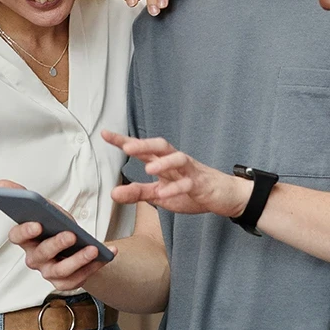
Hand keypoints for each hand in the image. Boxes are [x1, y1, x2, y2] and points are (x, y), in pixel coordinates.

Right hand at [0, 179, 109, 290]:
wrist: (74, 247)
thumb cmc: (55, 226)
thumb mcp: (44, 208)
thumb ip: (24, 196)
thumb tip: (2, 183)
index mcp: (26, 239)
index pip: (17, 236)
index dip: (25, 231)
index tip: (37, 223)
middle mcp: (34, 258)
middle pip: (41, 254)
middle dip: (56, 244)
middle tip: (71, 234)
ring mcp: (48, 272)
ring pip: (60, 270)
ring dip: (78, 259)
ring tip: (93, 249)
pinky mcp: (65, 283)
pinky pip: (77, 279)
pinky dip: (93, 268)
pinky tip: (105, 255)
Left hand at [104, 131, 249, 217]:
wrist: (224, 195)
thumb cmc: (191, 191)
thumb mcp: (160, 195)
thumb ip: (138, 193)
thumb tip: (113, 193)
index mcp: (164, 162)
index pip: (143, 149)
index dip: (124, 141)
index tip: (105, 134)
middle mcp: (176, 162)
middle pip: (160, 146)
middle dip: (144, 144)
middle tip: (127, 147)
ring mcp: (190, 171)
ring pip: (178, 159)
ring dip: (163, 163)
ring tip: (148, 169)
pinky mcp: (201, 184)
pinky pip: (189, 183)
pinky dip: (176, 188)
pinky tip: (164, 194)